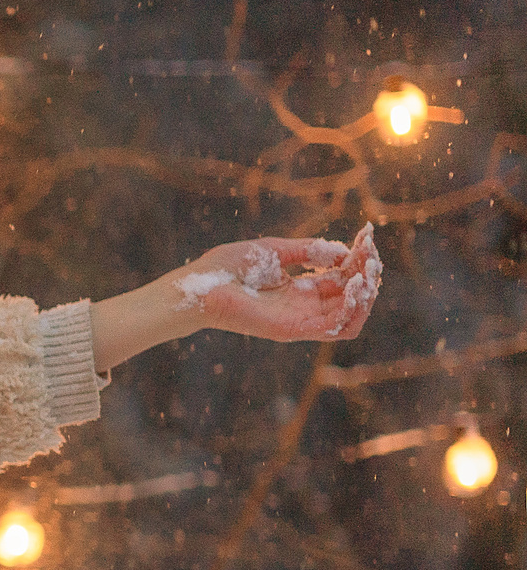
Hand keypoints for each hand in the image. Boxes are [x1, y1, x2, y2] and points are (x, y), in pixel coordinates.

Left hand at [91, 225, 381, 371]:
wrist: (198, 288)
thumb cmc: (226, 268)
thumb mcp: (274, 251)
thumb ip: (308, 251)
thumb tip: (342, 251)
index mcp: (299, 290)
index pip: (342, 280)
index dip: (359, 261)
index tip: (368, 238)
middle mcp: (303, 308)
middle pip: (351, 299)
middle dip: (368, 276)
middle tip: (372, 256)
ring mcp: (300, 322)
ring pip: (351, 318)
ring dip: (366, 296)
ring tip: (367, 272)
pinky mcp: (293, 331)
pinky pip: (335, 328)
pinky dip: (353, 309)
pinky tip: (356, 286)